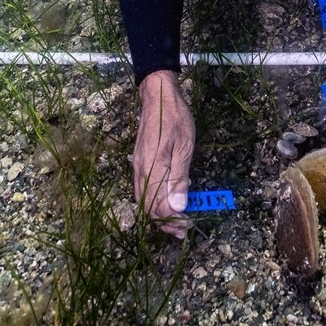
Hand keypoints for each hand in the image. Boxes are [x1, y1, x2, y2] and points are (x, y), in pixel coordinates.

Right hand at [133, 69, 194, 238]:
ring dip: (160, 214)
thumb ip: (179, 178)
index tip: (188, 226)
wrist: (158, 97)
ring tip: (178, 219)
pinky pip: (143, 189)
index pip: (158, 207)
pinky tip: (167, 200)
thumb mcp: (184, 147)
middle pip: (148, 208)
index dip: (172, 221)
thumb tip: (178, 207)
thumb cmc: (175, 119)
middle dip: (166, 222)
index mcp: (152, 169)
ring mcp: (137, 167)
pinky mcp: (139, 162)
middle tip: (185, 228)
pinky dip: (154, 201)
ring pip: (144, 200)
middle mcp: (140, 172)